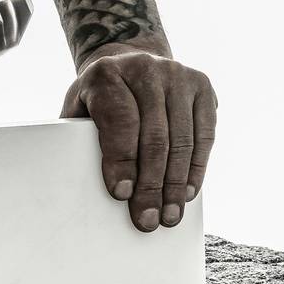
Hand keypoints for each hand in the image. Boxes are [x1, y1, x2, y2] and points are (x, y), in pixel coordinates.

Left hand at [60, 34, 216, 231]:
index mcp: (106, 73)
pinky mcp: (202, 85)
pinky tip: (188, 193)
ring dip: (176, 184)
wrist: (129, 63)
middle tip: (147, 220)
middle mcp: (145, 67)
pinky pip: (205, 134)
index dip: (121, 160)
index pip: (119, 121)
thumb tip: (78, 191)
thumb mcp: (80, 110)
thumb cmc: (100, 99)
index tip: (121, 194)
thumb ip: (78, 140)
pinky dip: (197, 168)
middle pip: (154, 136)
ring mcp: (178, 74)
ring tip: (169, 216)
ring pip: (182, 139)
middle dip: (151, 185)